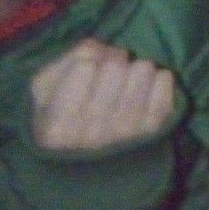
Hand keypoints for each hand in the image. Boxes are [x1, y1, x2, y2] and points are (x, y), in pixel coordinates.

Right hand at [29, 41, 179, 155]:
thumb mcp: (44, 88)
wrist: (87, 158)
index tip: (84, 75)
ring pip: (143, 69)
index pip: (85, 67)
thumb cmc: (59, 113)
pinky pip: (164, 79)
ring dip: (134, 70)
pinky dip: (156, 78)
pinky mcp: (154, 127)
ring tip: (124, 86)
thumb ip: (67, 62)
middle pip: (115, 66)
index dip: (85, 63)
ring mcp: (126, 133)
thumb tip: (102, 50)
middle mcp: (93, 135)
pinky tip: (143, 91)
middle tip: (107, 77)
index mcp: (58, 128)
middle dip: (111, 62)